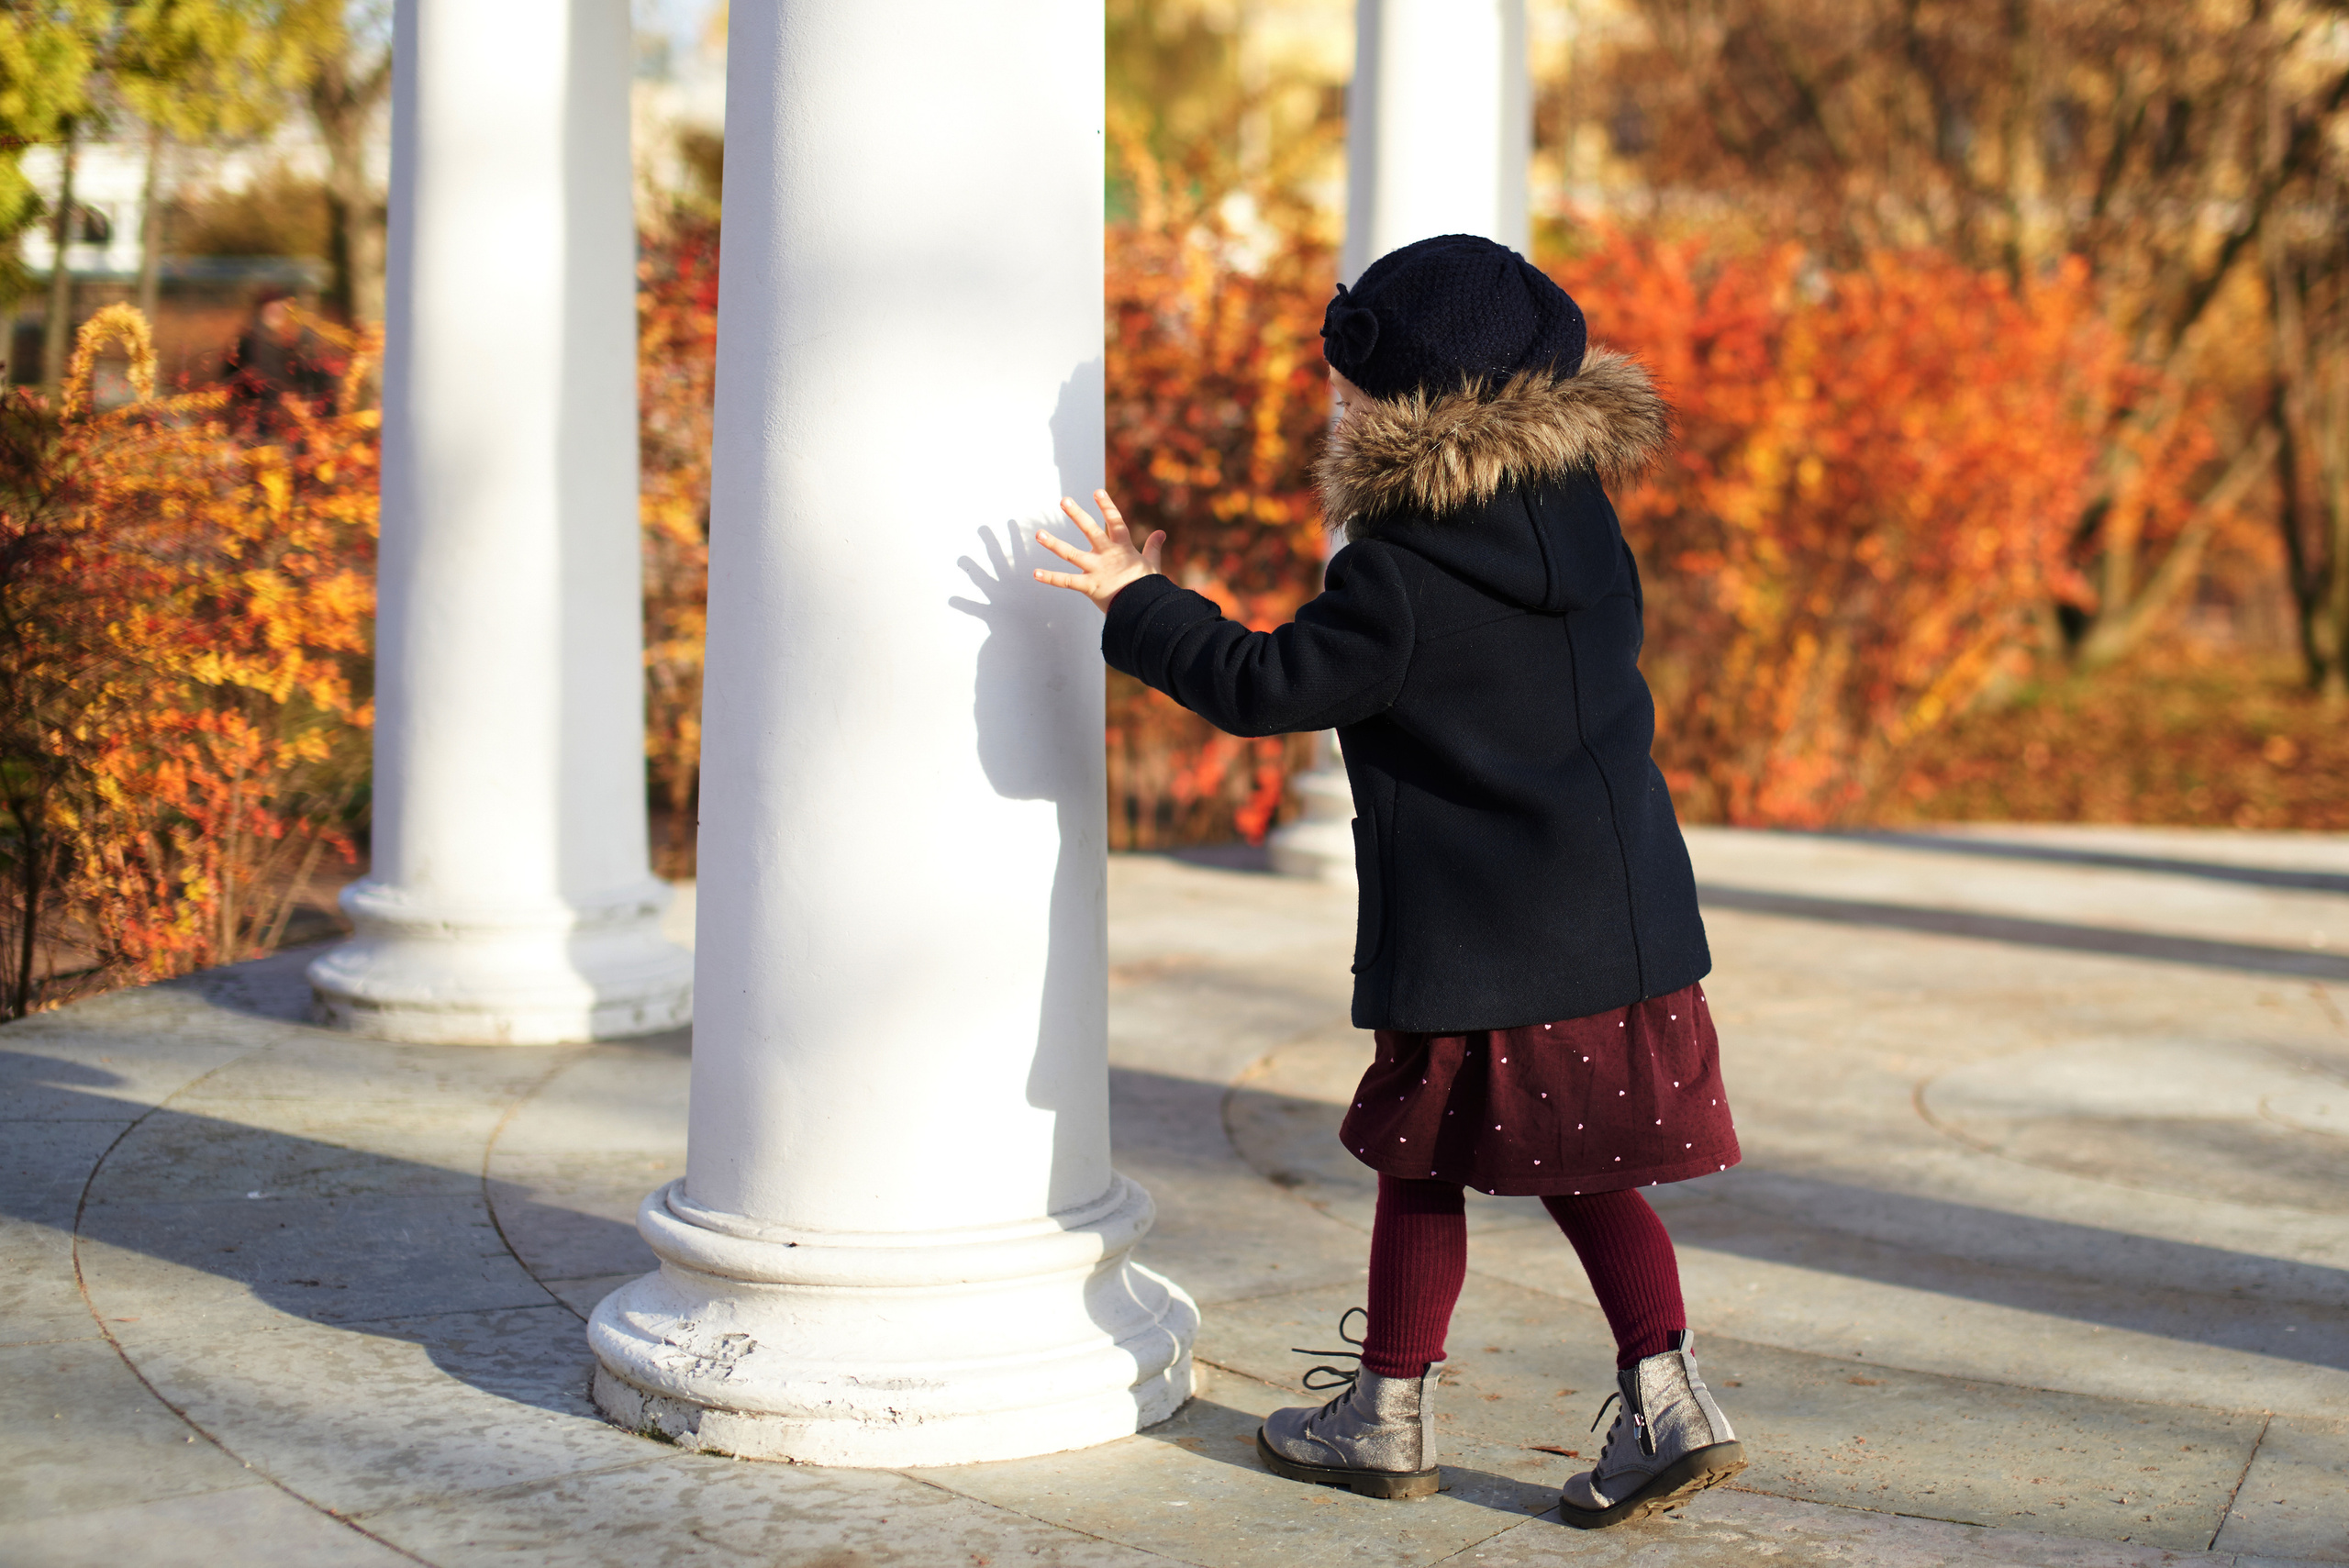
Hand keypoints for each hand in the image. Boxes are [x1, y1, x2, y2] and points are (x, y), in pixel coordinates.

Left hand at [1033, 489, 1165, 612]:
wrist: (1145, 610)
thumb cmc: (1148, 587)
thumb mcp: (1152, 564)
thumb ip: (1153, 547)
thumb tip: (1161, 532)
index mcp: (1123, 548)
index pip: (1115, 522)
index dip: (1107, 507)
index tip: (1097, 492)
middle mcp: (1107, 555)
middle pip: (1091, 531)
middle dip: (1077, 515)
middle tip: (1063, 500)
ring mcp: (1096, 570)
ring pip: (1071, 554)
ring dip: (1054, 544)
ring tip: (1038, 534)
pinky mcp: (1088, 586)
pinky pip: (1066, 581)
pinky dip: (1051, 578)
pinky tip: (1035, 573)